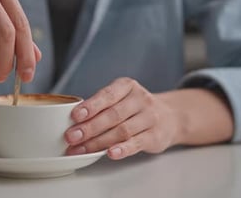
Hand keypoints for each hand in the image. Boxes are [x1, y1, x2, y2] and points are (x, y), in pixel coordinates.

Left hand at [65, 78, 181, 159]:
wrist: (170, 116)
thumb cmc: (134, 108)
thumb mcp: (120, 98)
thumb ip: (100, 106)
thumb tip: (71, 122)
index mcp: (127, 86)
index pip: (107, 95)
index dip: (91, 106)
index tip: (74, 116)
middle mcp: (140, 100)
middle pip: (112, 115)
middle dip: (89, 127)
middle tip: (71, 137)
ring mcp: (149, 118)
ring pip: (122, 130)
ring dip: (98, 142)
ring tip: (81, 150)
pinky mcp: (155, 136)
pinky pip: (137, 143)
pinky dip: (123, 149)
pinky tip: (110, 153)